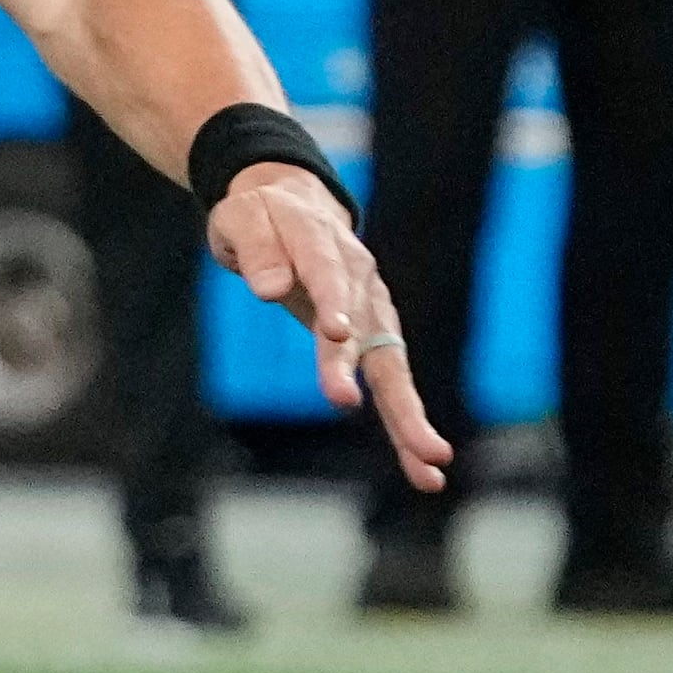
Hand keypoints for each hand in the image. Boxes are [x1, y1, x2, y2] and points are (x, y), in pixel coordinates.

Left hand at [210, 165, 448, 493]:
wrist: (292, 203)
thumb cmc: (260, 215)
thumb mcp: (242, 219)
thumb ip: (256, 250)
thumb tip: (270, 291)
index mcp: (321, 241)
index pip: (327, 273)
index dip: (334, 302)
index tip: (337, 334)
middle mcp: (358, 277)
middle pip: (367, 330)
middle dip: (361, 371)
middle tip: (351, 405)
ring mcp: (373, 308)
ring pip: (390, 365)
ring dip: (407, 414)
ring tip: (430, 462)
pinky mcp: (376, 335)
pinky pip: (390, 383)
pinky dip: (406, 425)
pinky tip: (424, 469)